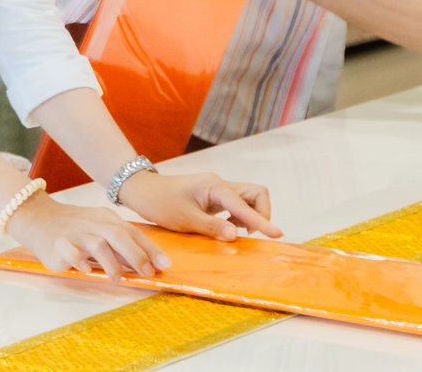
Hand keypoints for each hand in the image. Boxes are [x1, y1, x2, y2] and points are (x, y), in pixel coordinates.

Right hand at [4, 192, 169, 279]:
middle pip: (119, 236)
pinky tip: (87, 270)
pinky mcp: (58, 244)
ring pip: (99, 244)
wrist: (39, 218)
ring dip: (112, 263)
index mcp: (106, 219)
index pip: (132, 232)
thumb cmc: (74, 227)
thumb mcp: (99, 229)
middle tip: (147, 273)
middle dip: (137, 255)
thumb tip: (145, 262)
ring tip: (117, 278)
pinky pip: (71, 252)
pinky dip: (81, 261)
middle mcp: (93, 223)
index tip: (164, 264)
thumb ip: (119, 244)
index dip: (150, 249)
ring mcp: (76, 233)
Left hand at [114, 168, 279, 241]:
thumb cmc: (161, 203)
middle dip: (260, 214)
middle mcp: (220, 184)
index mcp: (215, 186)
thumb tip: (236, 236)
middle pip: (256, 194)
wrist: (144, 191)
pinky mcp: (214, 196)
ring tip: (237, 233)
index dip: (262, 222)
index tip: (277, 234)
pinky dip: (239, 216)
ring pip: (248, 198)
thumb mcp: (185, 219)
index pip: (245, 205)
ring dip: (250, 216)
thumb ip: (212, 228)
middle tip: (251, 234)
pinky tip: (227, 228)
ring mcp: (218, 189)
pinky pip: (237, 204)